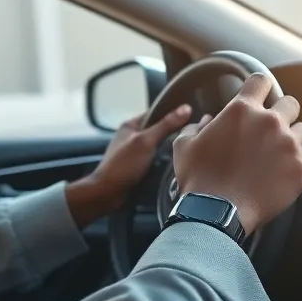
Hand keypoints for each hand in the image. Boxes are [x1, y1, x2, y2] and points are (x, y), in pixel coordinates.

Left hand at [65, 104, 193, 227]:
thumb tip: (186, 107)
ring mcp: (134, 153)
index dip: (172, 113)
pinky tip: (178, 164)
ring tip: (190, 148)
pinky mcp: (137, 167)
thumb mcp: (146, 141)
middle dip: (173, 133)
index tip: (193, 115)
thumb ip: (165, 125)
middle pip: (157, 131)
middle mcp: (132, 137)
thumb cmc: (124, 164)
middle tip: (194, 135)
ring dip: (170, 149)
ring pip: (157, 147)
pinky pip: (155, 160)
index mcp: (130, 125)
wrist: (107, 193)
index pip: (156, 113)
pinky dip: (164, 161)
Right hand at [171, 74, 301, 234]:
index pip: (262, 80)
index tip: (260, 97)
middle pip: (292, 103)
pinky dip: (301, 167)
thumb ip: (197, 126)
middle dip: (284, 114)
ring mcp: (289, 147)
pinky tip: (285, 174)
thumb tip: (207, 121)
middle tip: (272, 131)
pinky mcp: (301, 172)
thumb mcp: (185, 145)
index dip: (261, 87)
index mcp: (242, 111)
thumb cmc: (199, 179)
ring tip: (280, 156)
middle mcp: (270, 123)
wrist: (216, 213)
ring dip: (295, 141)